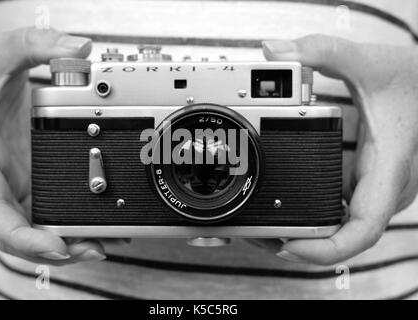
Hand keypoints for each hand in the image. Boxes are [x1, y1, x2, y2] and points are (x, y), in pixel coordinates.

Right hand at [0, 27, 107, 264]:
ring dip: (68, 242)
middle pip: (21, 235)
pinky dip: (69, 225)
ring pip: (37, 230)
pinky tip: (97, 224)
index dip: (24, 238)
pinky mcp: (31, 185)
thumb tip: (79, 49)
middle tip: (97, 247)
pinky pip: (48, 214)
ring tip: (106, 240)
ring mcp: (15, 188)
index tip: (58, 245)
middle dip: (57, 249)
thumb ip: (34, 46)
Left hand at [260, 35, 417, 265]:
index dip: (326, 249)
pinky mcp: (368, 184)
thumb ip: (322, 51)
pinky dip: (314, 216)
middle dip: (300, 244)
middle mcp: (384, 189)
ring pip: (341, 228)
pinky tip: (287, 208)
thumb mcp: (370, 62)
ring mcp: (376, 189)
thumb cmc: (414, 82)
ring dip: (305, 234)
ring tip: (262, 226)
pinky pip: (342, 212)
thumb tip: (274, 51)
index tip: (288, 247)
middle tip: (257, 235)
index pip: (363, 229)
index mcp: (388, 168)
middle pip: (343, 237)